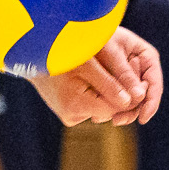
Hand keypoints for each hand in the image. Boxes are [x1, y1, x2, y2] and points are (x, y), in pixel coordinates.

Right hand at [27, 26, 162, 126]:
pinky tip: (91, 77)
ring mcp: (69, 116)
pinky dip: (96, 93)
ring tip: (106, 70)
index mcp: (76, 105)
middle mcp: (72, 116)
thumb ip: (111, 84)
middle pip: (110, 108)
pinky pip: (91, 105)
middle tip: (125, 67)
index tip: (139, 74)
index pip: (117, 106)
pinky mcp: (68, 112)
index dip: (131, 92)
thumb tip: (135, 100)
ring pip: (102, 106)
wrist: (30, 56)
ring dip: (108, 91)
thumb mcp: (87, 65)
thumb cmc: (57, 54)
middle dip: (119, 91)